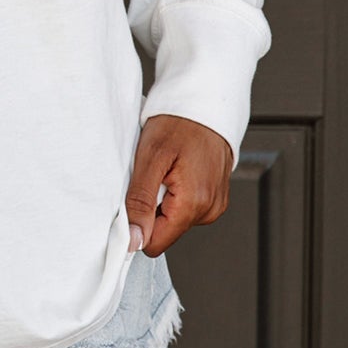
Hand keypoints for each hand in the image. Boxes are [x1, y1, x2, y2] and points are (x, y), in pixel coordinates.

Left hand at [125, 113, 233, 256]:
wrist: (205, 104)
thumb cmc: (178, 124)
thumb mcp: (150, 159)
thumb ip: (141, 203)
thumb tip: (134, 240)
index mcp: (194, 205)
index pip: (155, 243)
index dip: (137, 225)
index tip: (133, 199)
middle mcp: (208, 210)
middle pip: (164, 231)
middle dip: (151, 207)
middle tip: (153, 175)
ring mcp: (214, 205)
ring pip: (174, 219)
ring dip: (163, 198)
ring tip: (166, 169)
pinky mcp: (214, 198)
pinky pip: (186, 207)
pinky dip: (175, 192)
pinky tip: (177, 169)